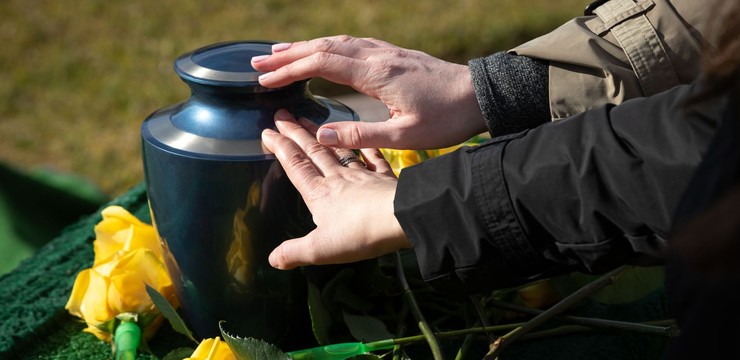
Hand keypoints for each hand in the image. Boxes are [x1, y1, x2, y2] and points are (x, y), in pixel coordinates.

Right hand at [251, 35, 485, 149]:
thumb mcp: (405, 135)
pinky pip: (353, 45)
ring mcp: (387, 52)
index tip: (265, 79)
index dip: (290, 70)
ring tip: (280, 54)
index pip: (322, 64)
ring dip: (306, 47)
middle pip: (324, 47)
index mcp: (376, 74)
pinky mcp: (395, 55)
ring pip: (338, 42)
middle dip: (288, 54)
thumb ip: (362, 135)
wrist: (481, 95)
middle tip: (257, 62)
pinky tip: (323, 52)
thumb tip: (321, 135)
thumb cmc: (447, 118)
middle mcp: (378, 56)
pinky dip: (329, 47)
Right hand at [262, 109, 410, 269]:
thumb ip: (295, 252)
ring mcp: (363, 175)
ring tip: (309, 120)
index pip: (295, 165)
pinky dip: (365, 147)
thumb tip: (273, 260)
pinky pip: (373, 157)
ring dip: (321, 134)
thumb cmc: (360, 233)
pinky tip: (361, 140)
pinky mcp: (385, 177)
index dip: (279, 147)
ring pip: (337, 150)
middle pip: (313, 151)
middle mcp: (338, 178)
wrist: (401, 218)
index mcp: (319, 193)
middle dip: (295, 133)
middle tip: (282, 115)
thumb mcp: (320, 249)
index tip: (267, 131)